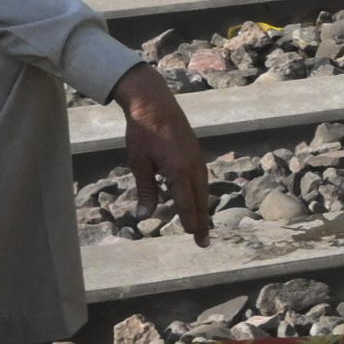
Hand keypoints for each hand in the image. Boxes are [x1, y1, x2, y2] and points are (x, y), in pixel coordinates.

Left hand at [112, 66, 214, 245]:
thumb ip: (145, 190)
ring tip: (202, 225)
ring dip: (202, 209)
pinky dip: (201, 194)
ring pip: (203, 191)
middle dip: (202, 222)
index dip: (190, 223)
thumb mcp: (139, 163)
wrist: (154, 102)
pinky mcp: (196, 153)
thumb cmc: (143, 132)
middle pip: (200, 201)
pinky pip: (201, 180)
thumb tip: (143, 216)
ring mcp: (197, 159)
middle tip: (203, 242)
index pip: (186, 204)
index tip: (194, 238)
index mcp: (179, 171)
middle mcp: (193, 167)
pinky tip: (197, 198)